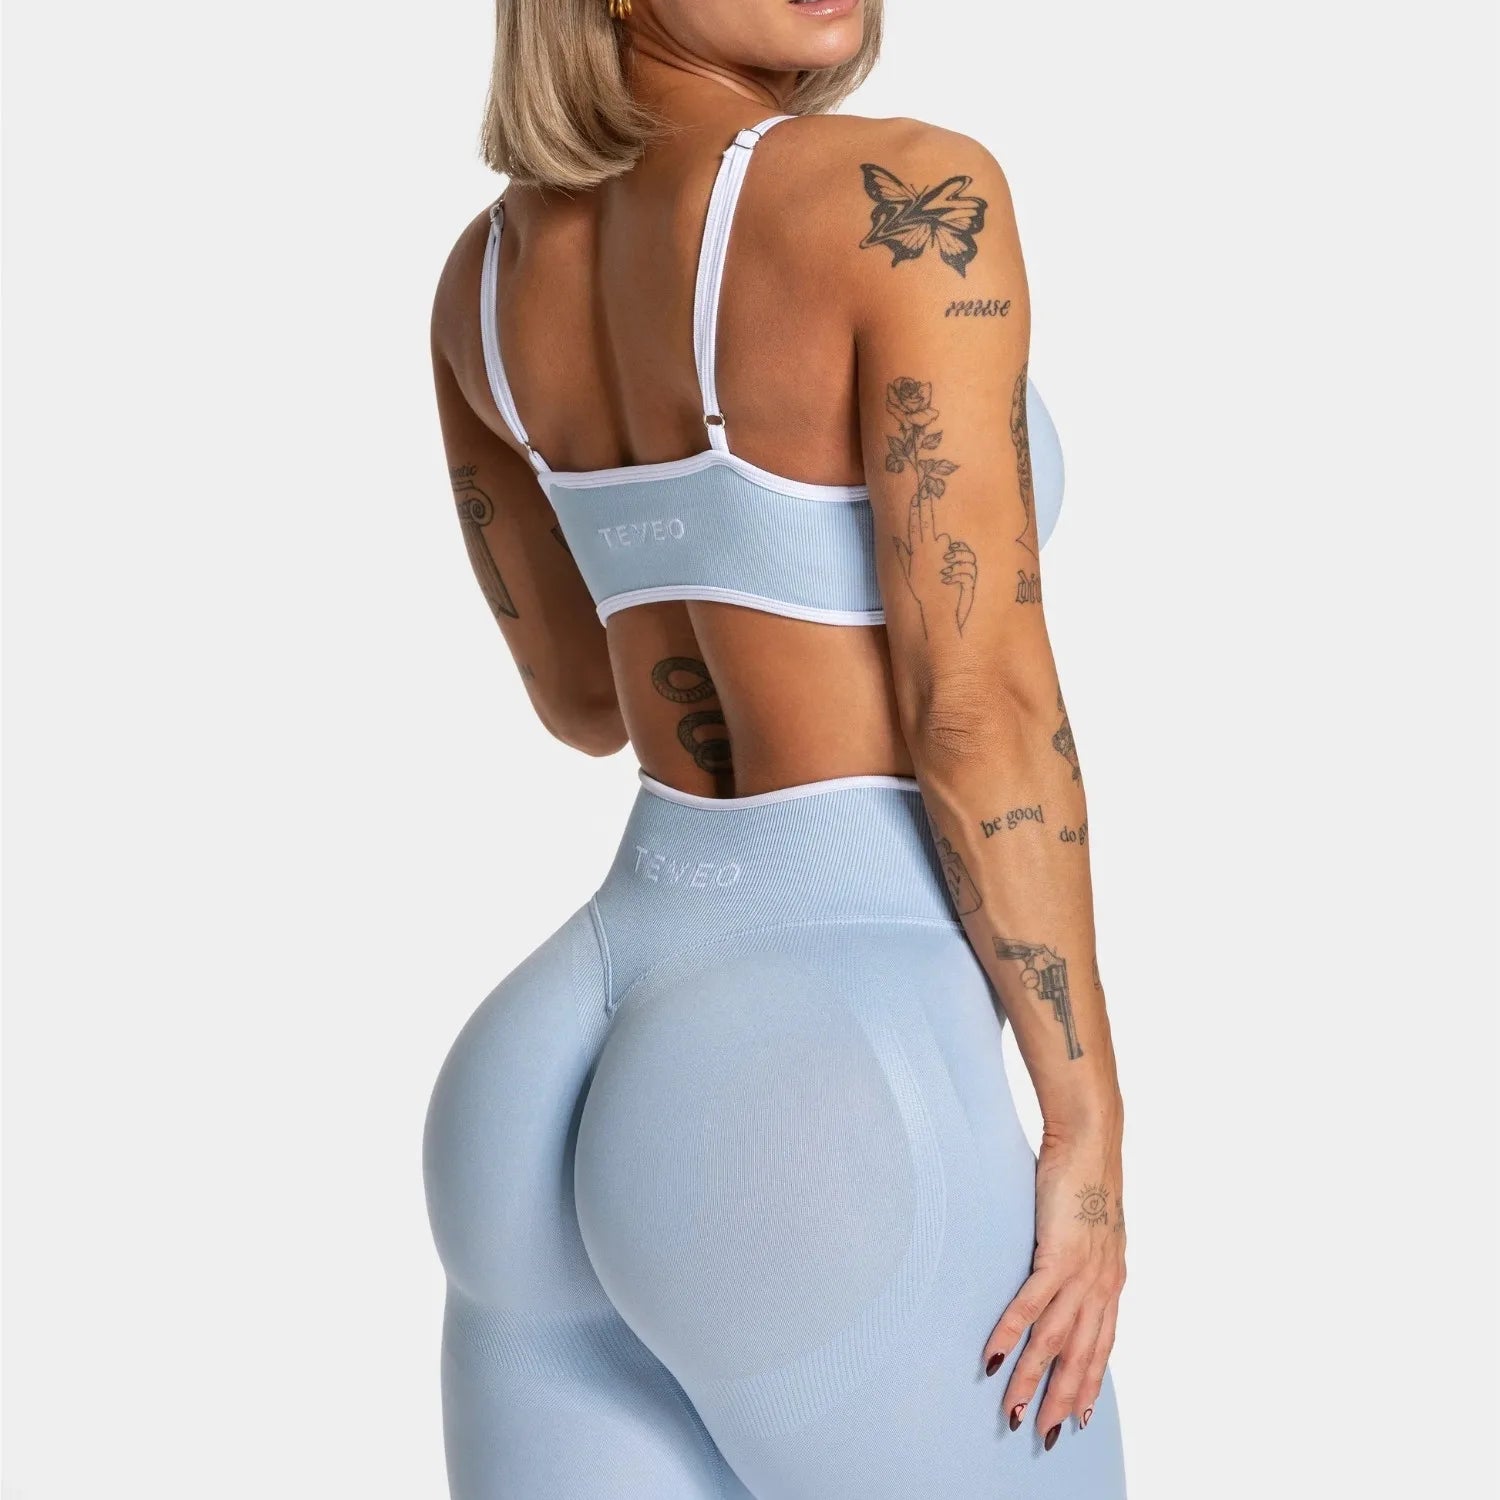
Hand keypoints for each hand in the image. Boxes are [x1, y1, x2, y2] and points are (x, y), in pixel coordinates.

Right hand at [982, 1129, 1125, 1449]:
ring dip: (1033, 1380)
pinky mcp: (1058, 1257)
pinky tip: (995, 1358)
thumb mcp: (1090, 1227)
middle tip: (1045, 1436)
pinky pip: (1031, 1306)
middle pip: (1081, 1356)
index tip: (1080, 1417)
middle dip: (1063, 1399)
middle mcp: (1102, 1285)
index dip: (1090, 1383)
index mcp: (1111, 1280)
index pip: (1103, 1345)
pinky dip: (1012, 1336)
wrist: (1090, 1142)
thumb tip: (1063, 1269)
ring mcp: (1082, 1274)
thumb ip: (1081, 1255)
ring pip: (1055, 1341)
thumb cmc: (1085, 1175)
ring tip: (1013, 1410)